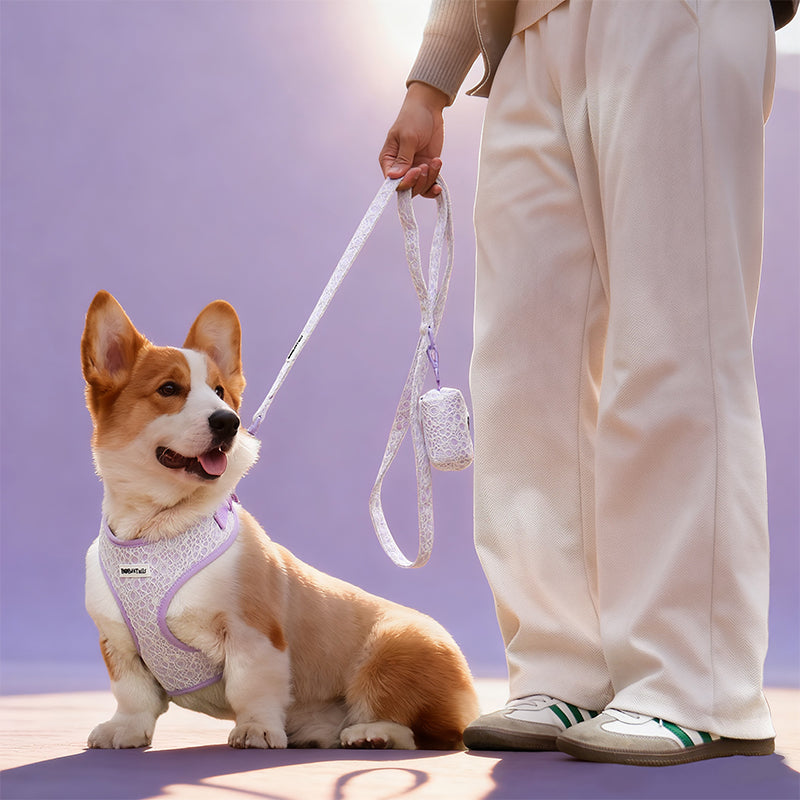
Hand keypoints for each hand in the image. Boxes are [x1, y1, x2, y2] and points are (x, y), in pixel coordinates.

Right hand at [379, 82, 448, 197]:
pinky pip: (430, 183)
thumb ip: (403, 158)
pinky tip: (438, 177)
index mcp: (389, 160)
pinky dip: (435, 183)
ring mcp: (414, 168)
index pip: (393, 182)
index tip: (416, 171)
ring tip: (435, 162)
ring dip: (429, 180)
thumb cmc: (413, 117)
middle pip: (407, 188)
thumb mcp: (408, 137)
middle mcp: (400, 168)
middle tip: (426, 166)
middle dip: (419, 182)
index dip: (405, 182)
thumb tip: (394, 177)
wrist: (428, 108)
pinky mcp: (427, 167)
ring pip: (420, 188)